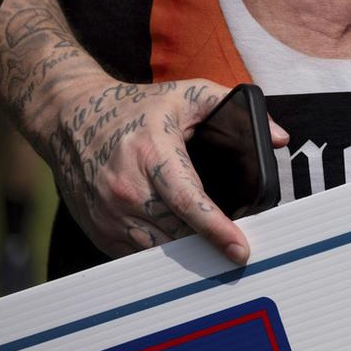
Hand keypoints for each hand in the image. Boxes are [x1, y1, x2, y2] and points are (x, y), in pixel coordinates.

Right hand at [43, 75, 288, 262]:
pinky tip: (181, 245)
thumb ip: (234, 107)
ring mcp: (109, 213)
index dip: (217, 229)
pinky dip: (161, 254)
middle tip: (238, 250)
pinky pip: (136, 254)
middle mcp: (126, 189)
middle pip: (176, 234)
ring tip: (214, 253)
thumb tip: (280, 138)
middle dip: (209, 247)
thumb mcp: (187, 95)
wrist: (70, 118)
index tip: (241, 250)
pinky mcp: (99, 229)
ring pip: (157, 251)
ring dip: (187, 255)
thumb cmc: (136, 107)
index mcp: (153, 155)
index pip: (189, 202)